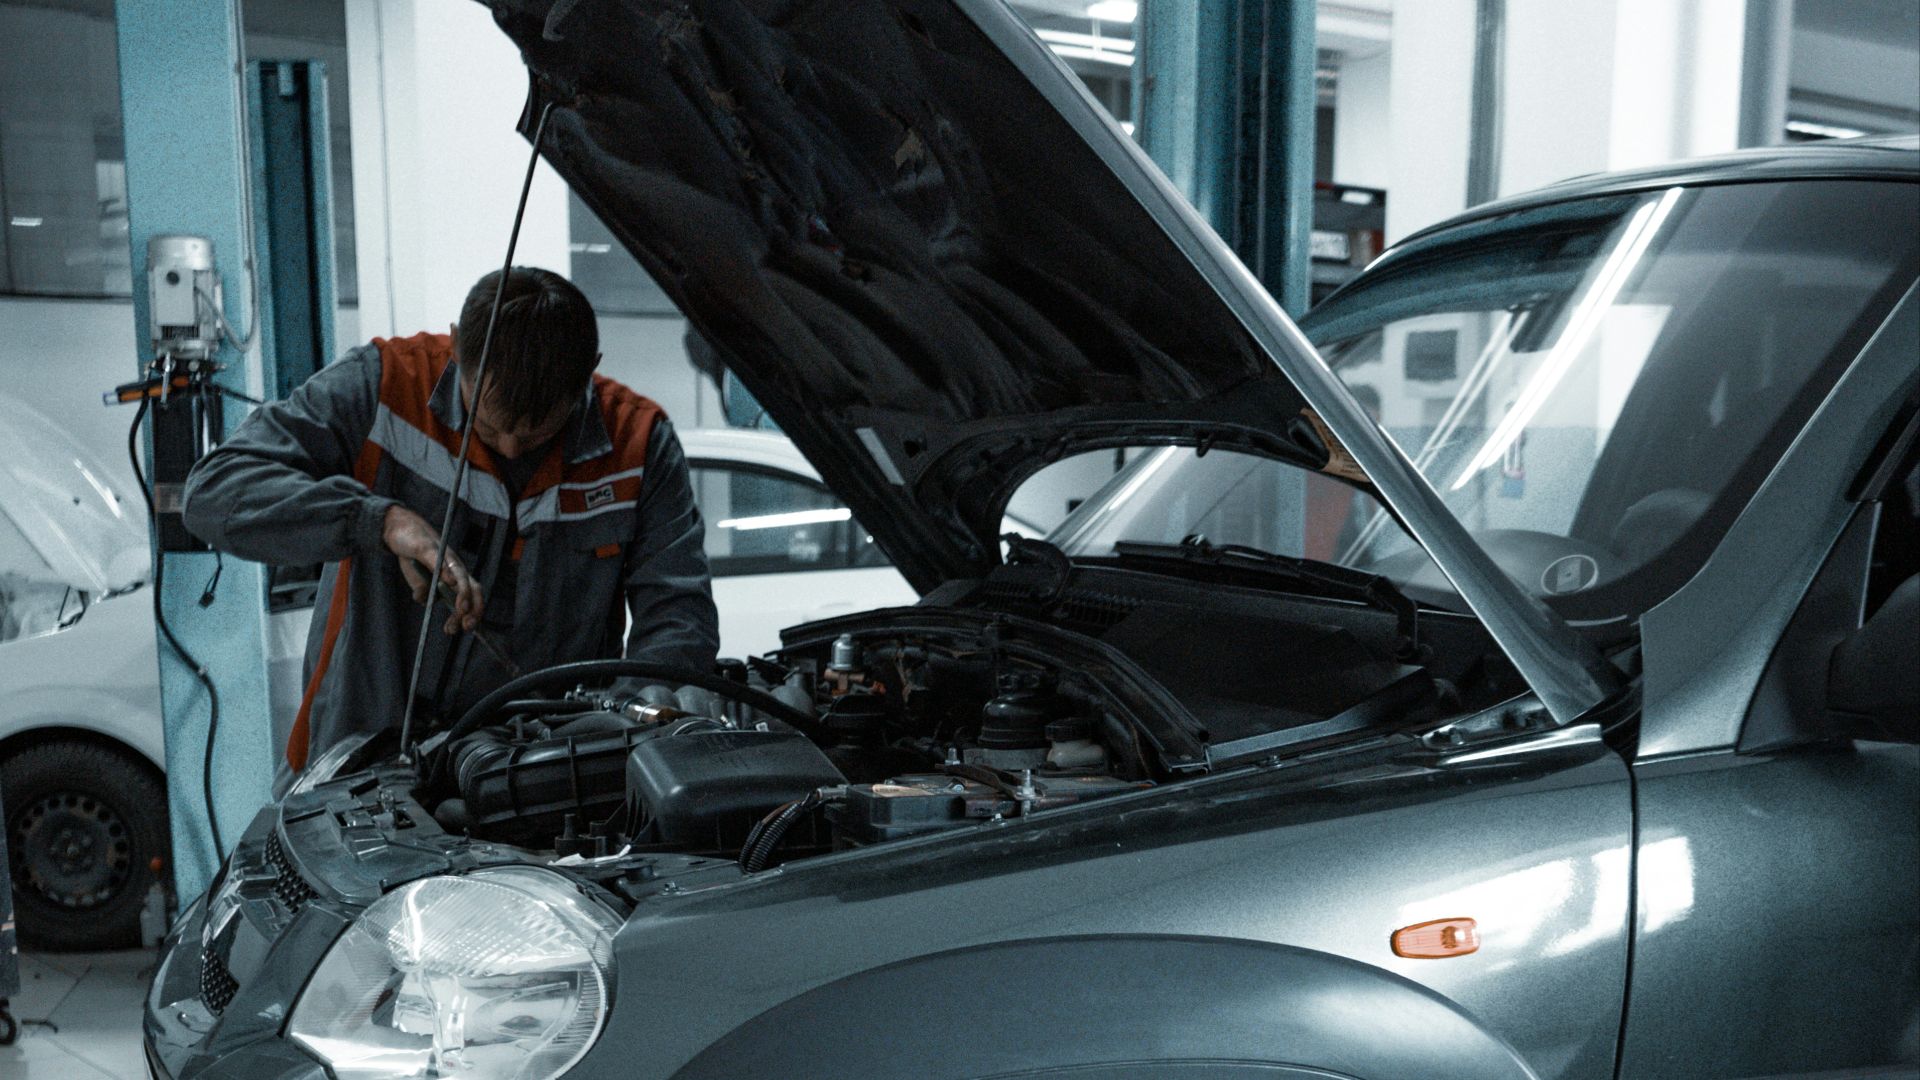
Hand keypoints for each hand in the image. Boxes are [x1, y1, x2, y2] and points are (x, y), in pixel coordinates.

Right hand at [383, 505, 482, 633]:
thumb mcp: (416, 579)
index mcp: (454, 575)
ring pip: (460, 575)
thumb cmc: (412, 553)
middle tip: (466, 626)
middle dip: (473, 608)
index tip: (467, 629)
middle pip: (472, 587)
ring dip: (463, 594)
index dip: (474, 612)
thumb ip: (423, 592)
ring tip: (462, 610)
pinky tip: (449, 581)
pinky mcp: (427, 547)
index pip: (471, 594)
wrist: (399, 527)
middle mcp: (454, 566)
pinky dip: (446, 571)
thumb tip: (427, 602)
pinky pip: (438, 560)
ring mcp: (443, 556)